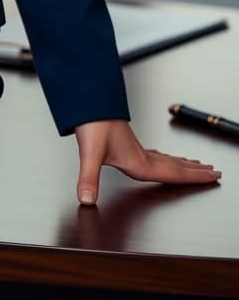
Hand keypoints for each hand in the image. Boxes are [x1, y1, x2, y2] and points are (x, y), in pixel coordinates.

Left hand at [73, 118, 221, 204]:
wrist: (85, 99)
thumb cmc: (91, 122)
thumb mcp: (90, 153)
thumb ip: (89, 178)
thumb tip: (88, 200)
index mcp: (138, 161)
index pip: (173, 173)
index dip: (194, 178)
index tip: (212, 177)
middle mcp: (140, 155)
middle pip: (174, 165)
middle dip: (195, 171)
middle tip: (214, 172)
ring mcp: (133, 147)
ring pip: (165, 158)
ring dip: (182, 163)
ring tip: (195, 165)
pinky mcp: (125, 141)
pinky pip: (153, 152)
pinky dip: (163, 157)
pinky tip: (159, 158)